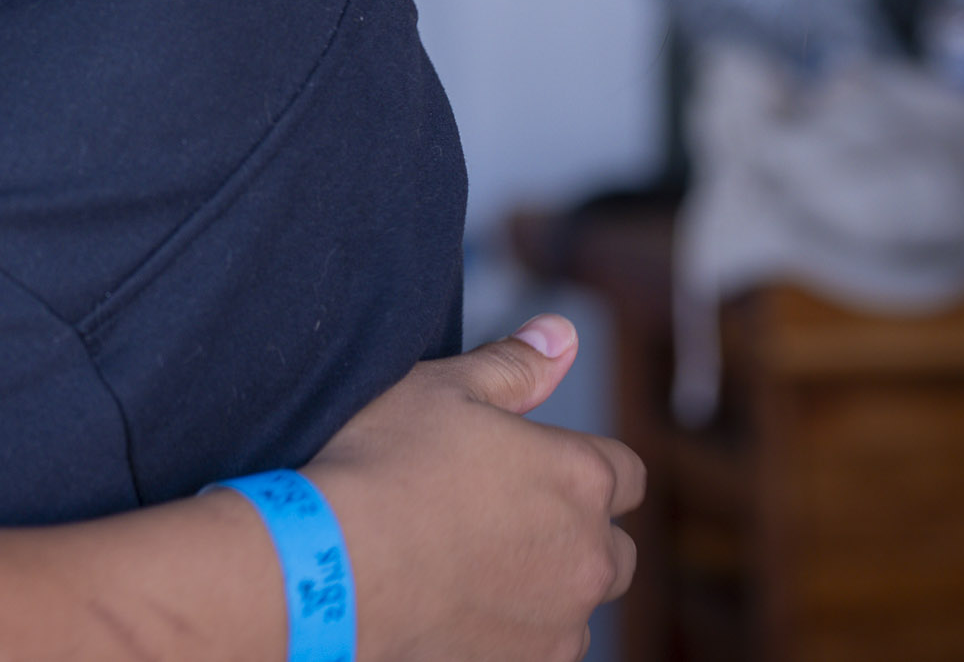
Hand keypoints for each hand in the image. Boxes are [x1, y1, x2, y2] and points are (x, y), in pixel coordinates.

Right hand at [300, 315, 642, 661]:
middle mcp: (589, 552)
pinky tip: (465, 603)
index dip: (583, 466)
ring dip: (550, 584)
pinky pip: (546, 644)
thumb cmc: (383, 465)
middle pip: (615, 546)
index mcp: (580, 476)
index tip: (534, 469)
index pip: (626, 473)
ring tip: (477, 565)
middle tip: (504, 518)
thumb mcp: (443, 390)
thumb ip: (515, 365)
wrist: (337, 564)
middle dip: (577, 532)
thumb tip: (563, 332)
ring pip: (580, 600)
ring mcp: (563, 617)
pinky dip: (520, 627)